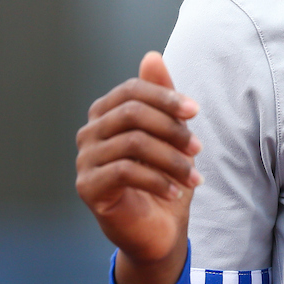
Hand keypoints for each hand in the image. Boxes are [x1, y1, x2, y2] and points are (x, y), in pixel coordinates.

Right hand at [75, 52, 202, 283]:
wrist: (159, 227)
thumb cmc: (166, 175)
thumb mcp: (172, 134)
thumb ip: (163, 97)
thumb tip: (152, 55)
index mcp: (107, 113)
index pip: (133, 90)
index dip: (166, 97)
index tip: (195, 111)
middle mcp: (90, 133)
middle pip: (132, 113)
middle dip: (172, 129)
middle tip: (198, 149)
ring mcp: (85, 160)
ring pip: (133, 143)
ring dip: (172, 159)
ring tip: (195, 177)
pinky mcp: (87, 188)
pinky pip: (124, 172)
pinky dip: (158, 180)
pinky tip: (178, 191)